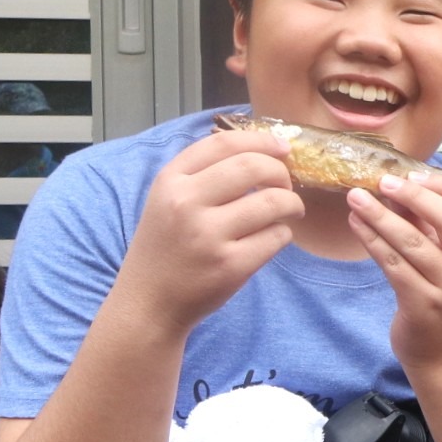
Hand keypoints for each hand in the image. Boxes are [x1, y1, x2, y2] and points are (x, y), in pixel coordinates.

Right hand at [118, 129, 302, 334]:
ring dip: (291, 204)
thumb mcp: (168, 200)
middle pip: (253, 167)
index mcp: (171, 180)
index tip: (282, 147)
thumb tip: (262, 151)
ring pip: (273, 202)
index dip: (260, 140)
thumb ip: (203, 174)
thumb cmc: (167, 247)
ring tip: (289, 211)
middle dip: (281, 172)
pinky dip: (283, 233)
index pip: (223, 143)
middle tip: (286, 185)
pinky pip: (277, 236)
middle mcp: (186, 203)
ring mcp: (209, 235)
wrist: (150, 302)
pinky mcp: (231, 265)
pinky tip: (272, 237)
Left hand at [348, 171, 441, 370]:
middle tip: (382, 181)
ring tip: (356, 198)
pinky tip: (357, 225)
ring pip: (413, 242)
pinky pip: (393, 264)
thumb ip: (426, 224)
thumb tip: (395, 186)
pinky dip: (372, 241)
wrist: (440, 351)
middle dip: (413, 196)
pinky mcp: (424, 305)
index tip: (413, 176)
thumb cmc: (441, 294)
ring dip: (380, 216)